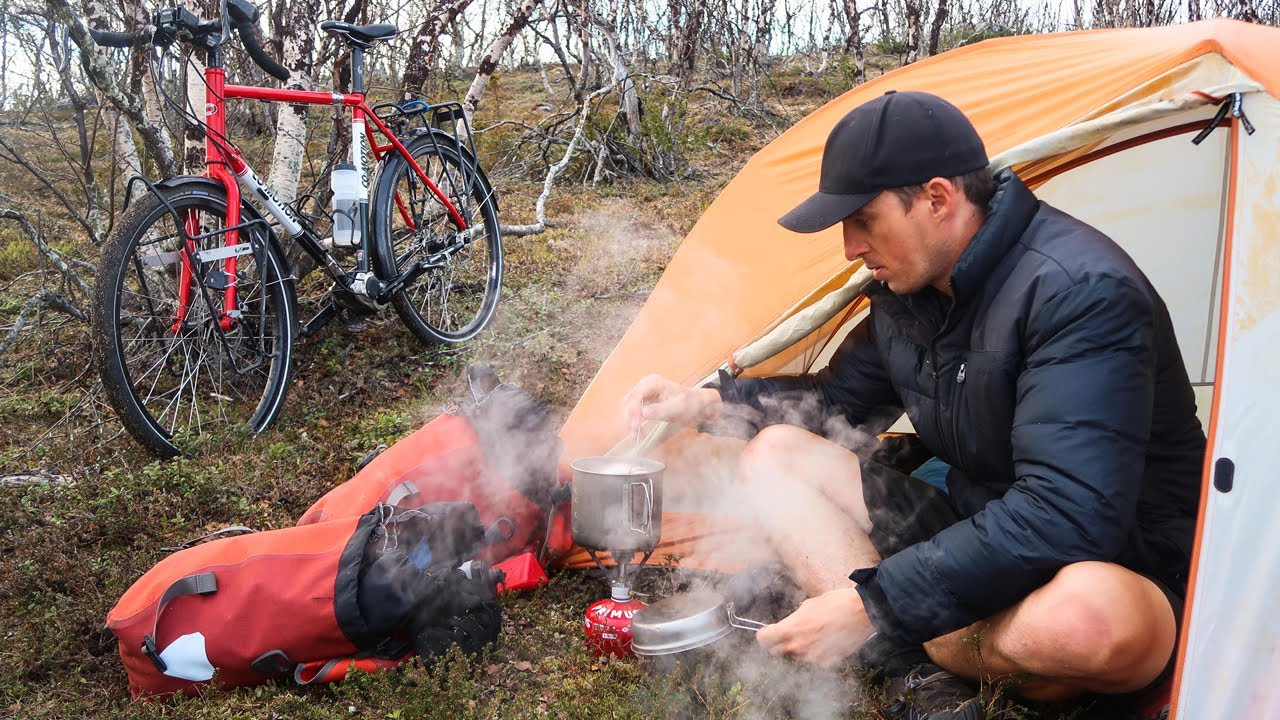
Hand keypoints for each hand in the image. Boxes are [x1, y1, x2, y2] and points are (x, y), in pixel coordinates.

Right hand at [620, 374, 720, 432]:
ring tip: (636, 436)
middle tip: (635, 433)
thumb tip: (643, 413)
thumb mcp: (678, 407)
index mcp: (653, 382)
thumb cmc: (691, 403)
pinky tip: (638, 433)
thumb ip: (661, 410)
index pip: (636, 396)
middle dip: (630, 418)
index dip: (633, 411)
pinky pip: (634, 412)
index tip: (635, 425)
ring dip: (630, 422)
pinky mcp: (645, 403)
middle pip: (629, 401)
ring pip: (629, 407)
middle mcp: (646, 385)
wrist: (698, 406)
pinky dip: (634, 423)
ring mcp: (644, 393)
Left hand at [755, 587, 876, 667]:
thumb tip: (788, 625)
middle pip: (777, 651)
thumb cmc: (836, 603)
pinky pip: (814, 661)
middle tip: (788, 635)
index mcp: (791, 628)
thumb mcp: (808, 605)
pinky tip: (825, 642)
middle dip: (779, 643)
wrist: (861, 612)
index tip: (766, 633)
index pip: (764, 639)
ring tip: (813, 635)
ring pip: (796, 657)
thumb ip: (794, 620)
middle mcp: (799, 646)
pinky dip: (816, 654)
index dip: (763, 635)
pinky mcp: (827, 663)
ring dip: (799, 649)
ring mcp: (813, 657)